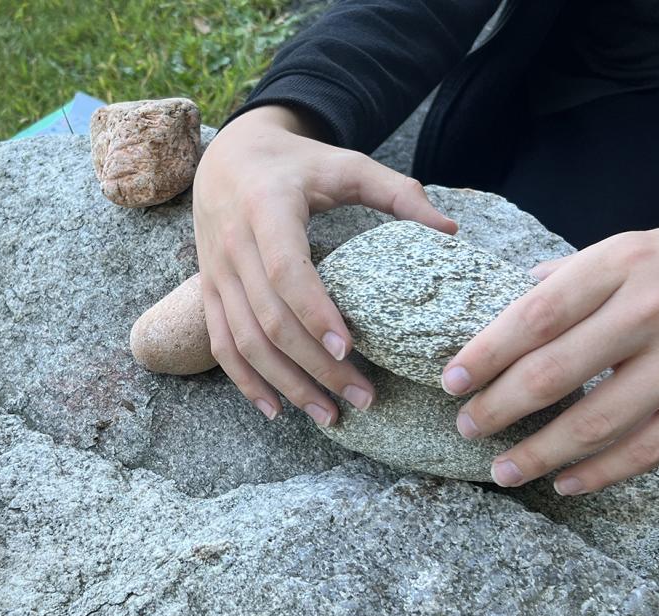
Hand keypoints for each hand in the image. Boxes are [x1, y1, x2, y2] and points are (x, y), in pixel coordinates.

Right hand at [194, 105, 456, 423]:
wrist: (229, 156)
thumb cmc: (297, 163)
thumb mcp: (346, 164)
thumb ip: (398, 193)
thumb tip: (450, 231)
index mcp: (267, 209)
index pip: (286, 272)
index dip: (315, 314)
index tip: (349, 350)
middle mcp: (234, 245)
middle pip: (270, 320)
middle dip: (315, 367)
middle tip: (363, 399)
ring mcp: (216, 273)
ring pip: (244, 342)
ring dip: (285, 385)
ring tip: (329, 415)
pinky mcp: (208, 292)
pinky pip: (222, 345)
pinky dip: (246, 382)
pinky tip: (277, 410)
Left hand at [441, 204, 658, 494]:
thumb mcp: (641, 242)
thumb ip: (577, 273)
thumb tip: (517, 296)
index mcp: (624, 263)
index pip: (534, 316)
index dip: (485, 355)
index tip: (450, 381)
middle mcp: (652, 310)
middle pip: (553, 373)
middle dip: (498, 407)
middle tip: (465, 426)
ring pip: (595, 422)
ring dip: (538, 452)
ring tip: (501, 468)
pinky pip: (649, 448)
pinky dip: (600, 472)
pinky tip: (564, 482)